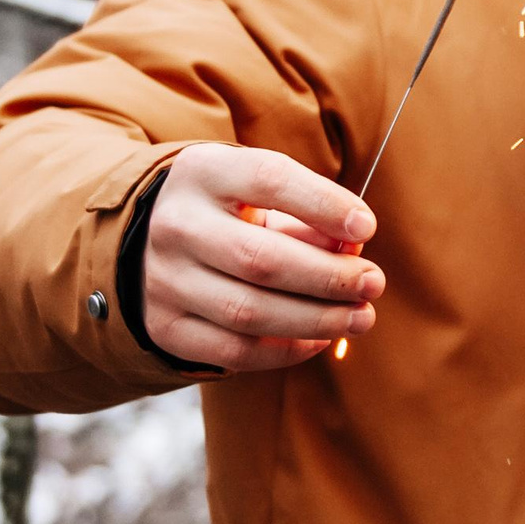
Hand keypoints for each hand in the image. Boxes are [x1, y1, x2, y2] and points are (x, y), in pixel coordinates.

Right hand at [141, 143, 382, 371]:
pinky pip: (234, 351)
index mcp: (204, 172)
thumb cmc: (230, 207)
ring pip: (249, 312)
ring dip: (317, 320)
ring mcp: (164, 279)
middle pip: (261, 259)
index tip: (366, 228)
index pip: (269, 180)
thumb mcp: (259, 191)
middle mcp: (177, 224)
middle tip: (373, 283)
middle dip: (329, 277)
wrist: (151, 235)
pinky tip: (319, 338)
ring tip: (360, 317)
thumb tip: (355, 250)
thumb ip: (307, 215)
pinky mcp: (165, 326)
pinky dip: (286, 350)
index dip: (324, 205)